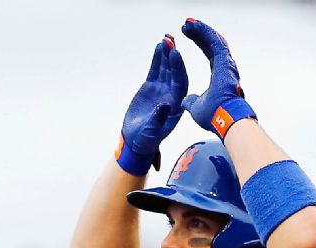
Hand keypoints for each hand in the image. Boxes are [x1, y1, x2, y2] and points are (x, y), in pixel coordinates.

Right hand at [117, 35, 187, 175]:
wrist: (135, 141)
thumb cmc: (146, 140)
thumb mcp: (152, 132)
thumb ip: (158, 119)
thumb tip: (164, 106)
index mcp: (177, 105)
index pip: (180, 83)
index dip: (178, 68)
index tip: (175, 54)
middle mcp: (172, 95)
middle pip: (175, 72)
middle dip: (173, 57)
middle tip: (171, 41)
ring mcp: (162, 90)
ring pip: (166, 68)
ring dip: (167, 54)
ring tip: (166, 38)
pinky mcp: (152, 87)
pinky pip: (156, 70)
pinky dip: (158, 59)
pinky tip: (159, 46)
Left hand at [180, 18, 255, 138]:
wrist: (224, 121)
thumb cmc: (214, 117)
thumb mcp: (196, 107)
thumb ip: (192, 102)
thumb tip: (185, 101)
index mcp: (220, 76)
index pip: (209, 53)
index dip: (200, 42)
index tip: (188, 34)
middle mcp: (226, 68)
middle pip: (211, 44)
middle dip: (199, 33)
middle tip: (188, 24)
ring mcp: (226, 64)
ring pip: (213, 40)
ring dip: (201, 30)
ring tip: (189, 22)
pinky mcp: (224, 62)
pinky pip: (214, 42)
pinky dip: (204, 33)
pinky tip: (195, 25)